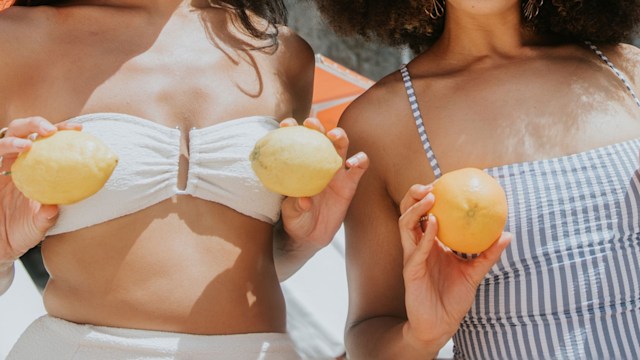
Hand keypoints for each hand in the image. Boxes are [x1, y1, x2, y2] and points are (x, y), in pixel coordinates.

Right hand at [0, 116, 80, 261]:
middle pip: (22, 131)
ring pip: (2, 141)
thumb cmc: (23, 231)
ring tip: (26, 145)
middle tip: (49, 130)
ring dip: (13, 139)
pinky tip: (10, 153)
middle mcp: (15, 163)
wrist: (0, 245)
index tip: (78, 129)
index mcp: (34, 167)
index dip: (61, 130)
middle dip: (35, 123)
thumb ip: (46, 216)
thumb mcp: (39, 225)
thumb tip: (54, 208)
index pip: (47, 140)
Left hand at [279, 117, 368, 251]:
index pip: (296, 141)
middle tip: (311, 124)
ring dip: (339, 135)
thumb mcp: (290, 213)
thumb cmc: (295, 220)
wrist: (310, 237)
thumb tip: (305, 200)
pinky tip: (352, 162)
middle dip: (316, 125)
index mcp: (300, 165)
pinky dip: (359, 160)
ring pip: (341, 145)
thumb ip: (295, 205)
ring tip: (334, 135)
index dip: (291, 128)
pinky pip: (359, 167)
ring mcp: (336, 172)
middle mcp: (318, 163)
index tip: (285, 124)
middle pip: (320, 136)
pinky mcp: (350, 183)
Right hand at [398, 184, 511, 346]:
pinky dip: (425, 234)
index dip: (429, 196)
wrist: (440, 325)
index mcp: (429, 243)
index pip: (425, 213)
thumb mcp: (474, 273)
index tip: (443, 181)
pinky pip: (417, 248)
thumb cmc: (454, 298)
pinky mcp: (411, 269)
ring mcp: (412, 256)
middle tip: (429, 184)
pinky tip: (434, 223)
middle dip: (414, 196)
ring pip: (406, 225)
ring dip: (416, 209)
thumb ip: (488, 254)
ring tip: (430, 197)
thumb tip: (507, 234)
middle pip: (409, 213)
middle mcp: (418, 246)